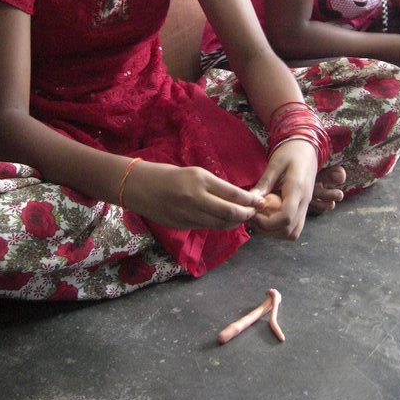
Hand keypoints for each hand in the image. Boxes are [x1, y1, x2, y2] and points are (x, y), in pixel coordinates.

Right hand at [123, 160, 263, 229]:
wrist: (139, 186)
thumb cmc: (167, 174)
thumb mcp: (193, 173)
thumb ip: (212, 186)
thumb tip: (235, 198)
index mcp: (200, 179)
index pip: (233, 193)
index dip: (250, 200)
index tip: (260, 200)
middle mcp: (196, 197)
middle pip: (230, 212)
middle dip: (246, 214)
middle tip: (255, 212)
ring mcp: (188, 213)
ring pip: (220, 224)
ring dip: (235, 222)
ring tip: (244, 218)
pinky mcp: (182, 224)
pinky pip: (207, 226)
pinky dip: (219, 225)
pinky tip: (225, 222)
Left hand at [247, 139, 318, 239]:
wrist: (308, 147)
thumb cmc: (291, 151)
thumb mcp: (275, 164)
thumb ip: (264, 183)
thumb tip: (250, 201)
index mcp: (297, 189)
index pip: (286, 217)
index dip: (267, 222)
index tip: (253, 213)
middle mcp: (305, 201)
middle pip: (289, 230)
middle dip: (268, 229)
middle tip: (253, 216)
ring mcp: (306, 206)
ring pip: (293, 232)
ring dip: (275, 231)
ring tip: (260, 217)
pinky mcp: (303, 207)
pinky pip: (294, 226)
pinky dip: (280, 227)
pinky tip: (269, 215)